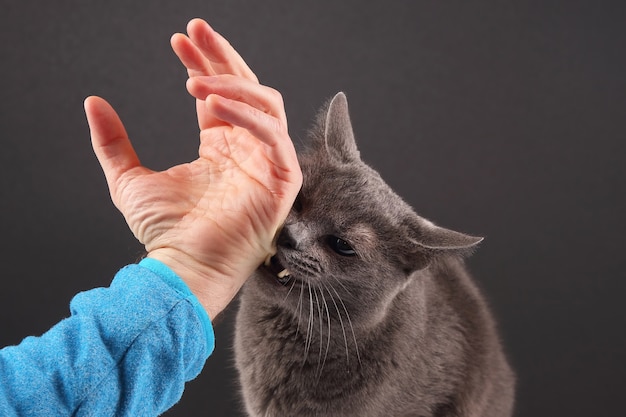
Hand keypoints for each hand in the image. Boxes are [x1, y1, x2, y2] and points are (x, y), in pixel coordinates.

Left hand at [85, 19, 301, 318]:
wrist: (184, 267)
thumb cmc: (165, 233)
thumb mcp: (129, 178)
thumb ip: (113, 142)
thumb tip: (94, 102)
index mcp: (221, 148)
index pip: (220, 95)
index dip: (204, 64)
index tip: (179, 40)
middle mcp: (248, 150)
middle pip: (248, 90)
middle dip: (223, 58)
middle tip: (196, 32)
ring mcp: (268, 164)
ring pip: (267, 106)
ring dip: (234, 85)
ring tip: (194, 80)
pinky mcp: (282, 181)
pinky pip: (275, 136)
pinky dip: (248, 115)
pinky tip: (213, 103)